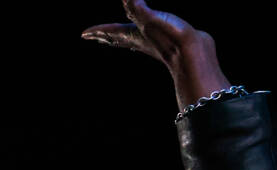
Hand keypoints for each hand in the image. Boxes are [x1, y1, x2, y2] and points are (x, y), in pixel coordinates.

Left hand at [82, 0, 229, 107]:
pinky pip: (144, 38)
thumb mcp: (151, 19)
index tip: (83, 34)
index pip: (111, 31)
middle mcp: (139, 39)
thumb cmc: (171, 37)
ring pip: (129, 39)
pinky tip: (141, 39)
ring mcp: (151, 41)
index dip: (97, 30)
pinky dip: (137, 37)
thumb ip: (137, 8)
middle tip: (92, 37)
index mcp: (133, 35)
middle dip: (103, 36)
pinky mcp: (164, 40)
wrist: (193, 54)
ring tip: (112, 38)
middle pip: (116, 38)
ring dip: (118, 37)